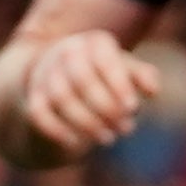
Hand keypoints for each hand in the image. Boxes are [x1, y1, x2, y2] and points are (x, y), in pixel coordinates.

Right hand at [11, 35, 160, 161]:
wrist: (60, 72)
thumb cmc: (103, 72)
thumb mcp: (124, 68)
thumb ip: (142, 76)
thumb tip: (153, 92)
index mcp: (94, 42)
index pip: (105, 62)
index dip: (119, 86)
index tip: (133, 109)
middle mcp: (67, 52)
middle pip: (83, 81)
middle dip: (106, 109)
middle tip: (125, 130)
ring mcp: (46, 73)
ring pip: (62, 98)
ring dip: (86, 122)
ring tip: (108, 139)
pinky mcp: (33, 95)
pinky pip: (39, 113)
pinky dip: (56, 130)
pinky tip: (75, 143)